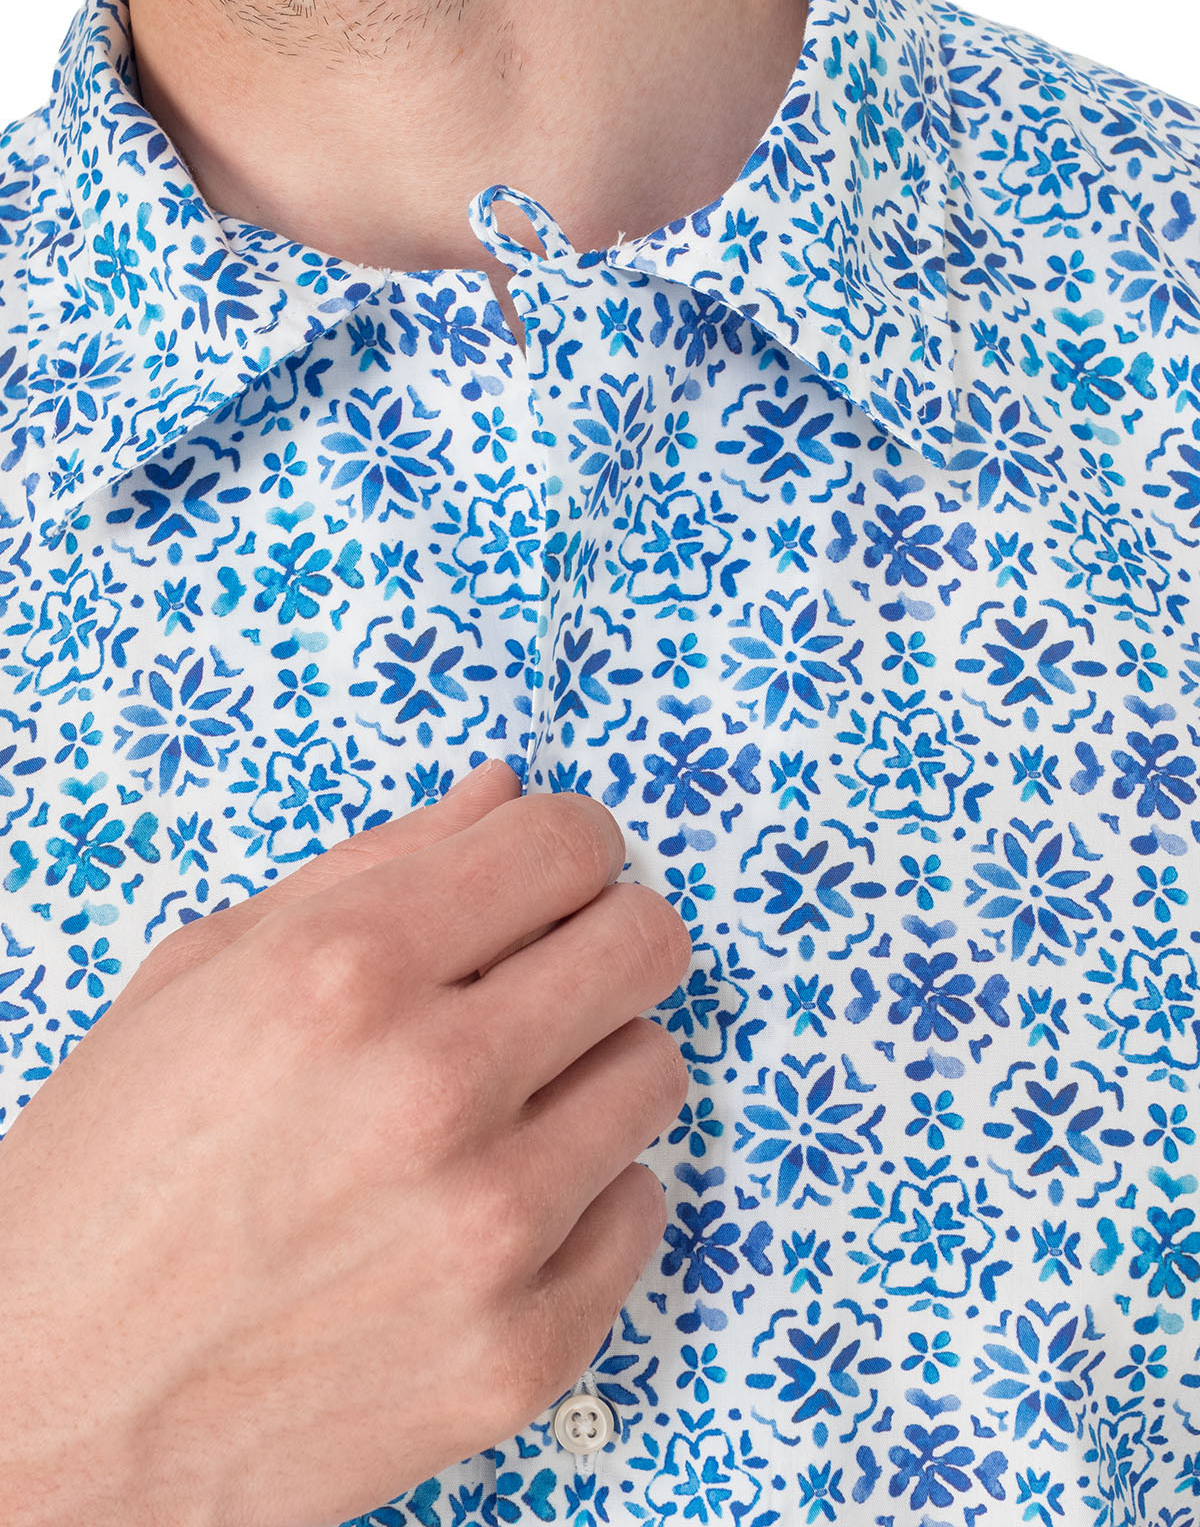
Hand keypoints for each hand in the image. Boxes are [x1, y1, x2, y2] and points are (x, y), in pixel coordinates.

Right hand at [0, 759, 692, 1526]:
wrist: (45, 1412)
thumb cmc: (108, 1177)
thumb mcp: (203, 975)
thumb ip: (373, 866)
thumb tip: (503, 793)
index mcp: (346, 972)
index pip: (567, 843)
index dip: (568, 844)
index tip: (550, 876)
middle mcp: (433, 1091)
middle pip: (645, 944)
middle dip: (602, 937)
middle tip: (541, 977)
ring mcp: (489, 1234)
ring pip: (655, 1071)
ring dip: (591, 1068)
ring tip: (497, 1106)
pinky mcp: (523, 1353)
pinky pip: (643, 1208)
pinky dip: (587, 1195)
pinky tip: (493, 1211)